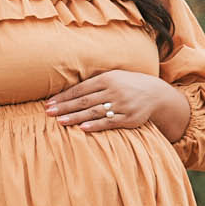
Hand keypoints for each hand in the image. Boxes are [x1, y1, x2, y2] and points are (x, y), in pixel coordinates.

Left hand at [45, 69, 189, 139]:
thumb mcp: (114, 77)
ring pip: (94, 112)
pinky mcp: (129, 118)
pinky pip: (109, 123)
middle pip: (84, 101)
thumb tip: (69, 91)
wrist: (156, 93)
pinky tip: (82, 128)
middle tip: (49, 113)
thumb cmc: (128, 85)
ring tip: (60, 121)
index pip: (80, 89)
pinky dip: (95, 126)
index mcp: (107, 79)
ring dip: (75, 117)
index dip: (64, 97)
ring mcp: (122, 105)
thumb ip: (94, 83)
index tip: (49, 103)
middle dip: (65, 107)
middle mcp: (114, 91)